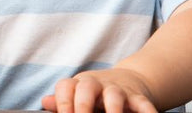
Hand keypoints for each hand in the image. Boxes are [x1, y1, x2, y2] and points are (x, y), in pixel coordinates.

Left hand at [41, 68, 156, 112]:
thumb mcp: (78, 94)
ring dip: (113, 109)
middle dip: (82, 106)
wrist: (129, 81)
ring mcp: (119, 90)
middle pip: (87, 87)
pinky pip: (143, 104)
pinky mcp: (138, 97)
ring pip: (114, 95)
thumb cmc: (96, 94)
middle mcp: (98, 84)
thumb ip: (63, 101)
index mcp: (80, 84)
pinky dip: (146, 111)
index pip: (66, 87)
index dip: (62, 102)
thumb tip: (45, 102)